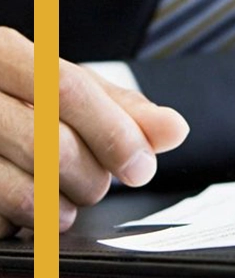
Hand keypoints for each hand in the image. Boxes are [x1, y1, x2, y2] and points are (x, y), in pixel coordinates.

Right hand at [0, 27, 189, 237]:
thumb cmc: (16, 98)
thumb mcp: (64, 90)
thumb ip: (120, 110)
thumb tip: (175, 130)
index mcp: (3, 53)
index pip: (67, 91)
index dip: (113, 133)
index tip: (142, 168)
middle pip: (50, 144)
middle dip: (90, 177)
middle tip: (96, 185)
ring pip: (23, 190)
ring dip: (60, 210)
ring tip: (65, 204)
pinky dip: (20, 225)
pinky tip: (23, 212)